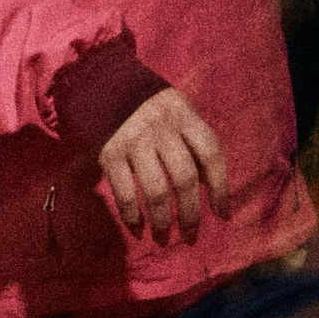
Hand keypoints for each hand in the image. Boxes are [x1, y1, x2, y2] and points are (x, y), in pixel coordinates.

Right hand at [100, 88, 231, 242]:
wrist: (96, 80)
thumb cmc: (143, 101)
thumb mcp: (175, 108)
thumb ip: (192, 138)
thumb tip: (209, 184)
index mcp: (182, 115)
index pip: (210, 154)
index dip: (221, 188)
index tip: (223, 213)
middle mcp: (160, 128)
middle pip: (185, 178)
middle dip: (191, 213)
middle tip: (191, 235)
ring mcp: (132, 141)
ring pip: (155, 190)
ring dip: (162, 220)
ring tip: (164, 237)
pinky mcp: (108, 153)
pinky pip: (123, 191)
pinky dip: (131, 214)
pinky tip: (137, 228)